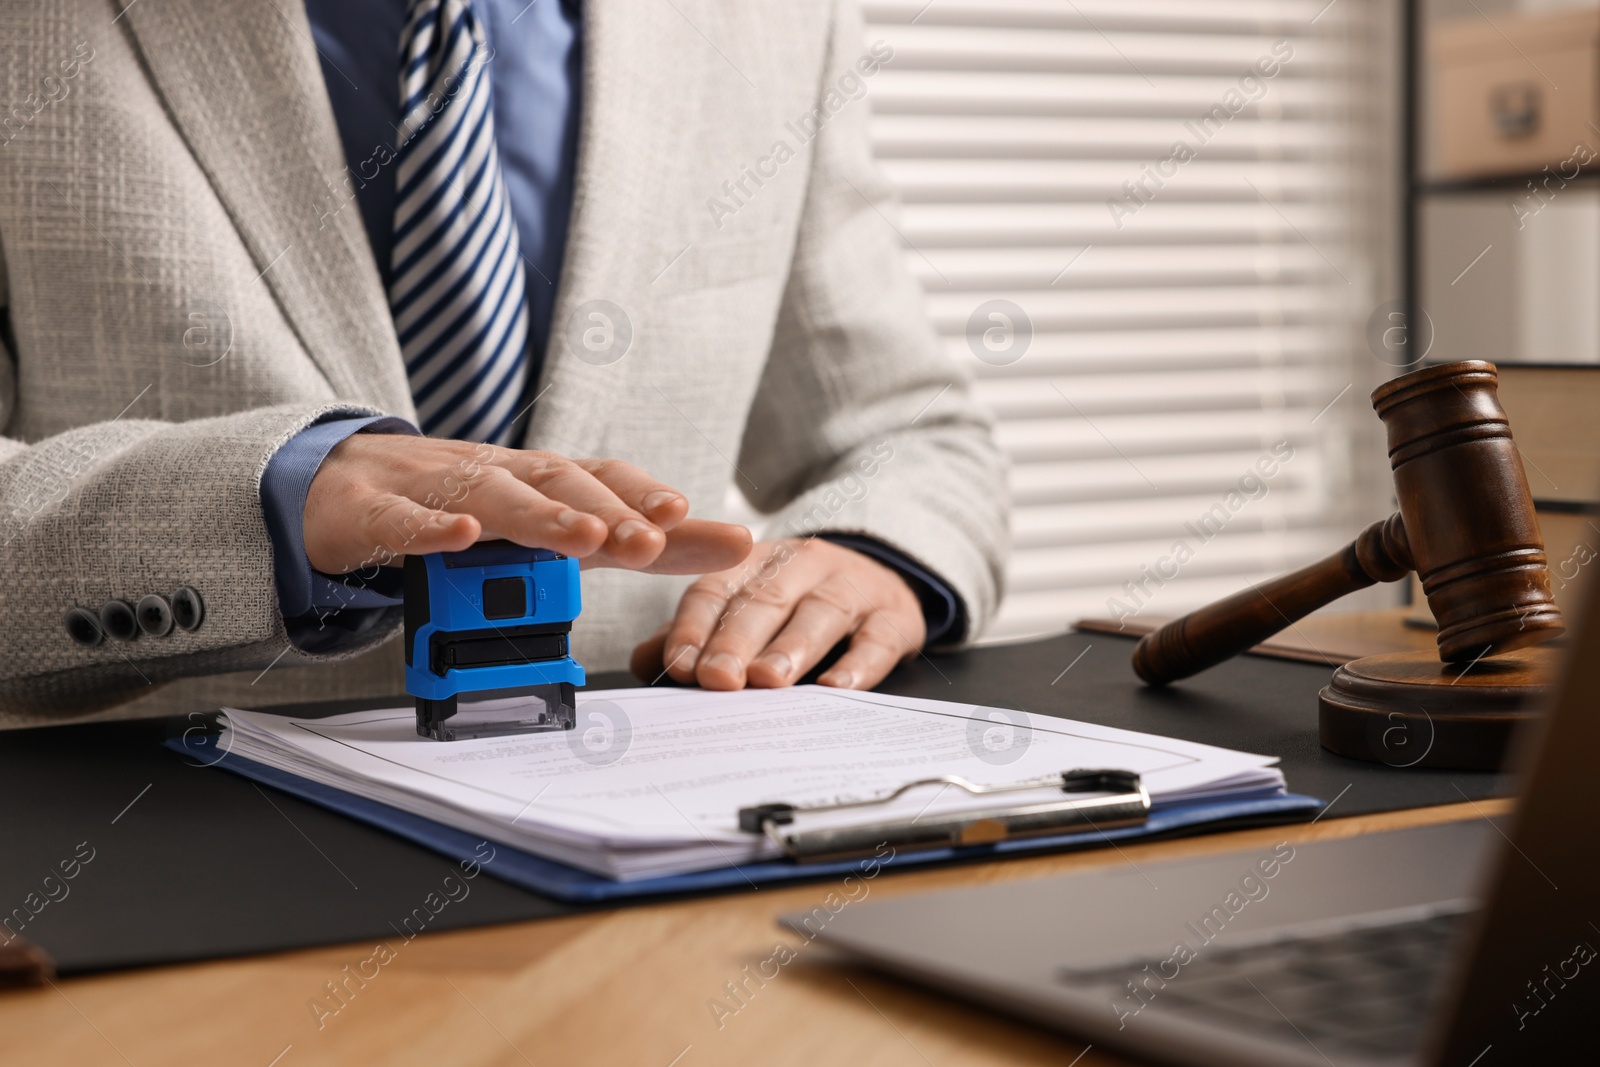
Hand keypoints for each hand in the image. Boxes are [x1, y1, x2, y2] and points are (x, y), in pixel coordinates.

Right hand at [302, 434, 751, 574]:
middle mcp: (497, 478)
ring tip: (585, 537)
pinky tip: (461, 538)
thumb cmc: (450, 504)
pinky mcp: (373, 515)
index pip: (603, 480)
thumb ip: (616, 541)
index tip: (692, 515)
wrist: (333, 485)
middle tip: (652, 539)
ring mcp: (434, 492)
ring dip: (542, 517)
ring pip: (493, 499)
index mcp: (538, 482)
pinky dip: (432, 530)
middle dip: (611, 510)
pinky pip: (403, 523)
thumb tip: (705, 546)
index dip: (645, 494)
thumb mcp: (538, 526)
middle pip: (559, 484)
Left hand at [630, 538, 925, 690]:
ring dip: (791, 648)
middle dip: (737, 641)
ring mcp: (851, 587)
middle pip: (764, 601)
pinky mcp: (893, 616)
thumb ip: (696, 633)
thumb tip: (644, 664)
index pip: (717, 589)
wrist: (885, 580)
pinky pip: (875, 638)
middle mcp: (801, 566)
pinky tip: (836, 687)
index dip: (694, 626)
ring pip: (819, 613)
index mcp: (755, 563)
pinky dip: (857, 664)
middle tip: (717, 679)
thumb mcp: (748, 605)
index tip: (678, 665)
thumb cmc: (799, 603)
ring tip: (768, 680)